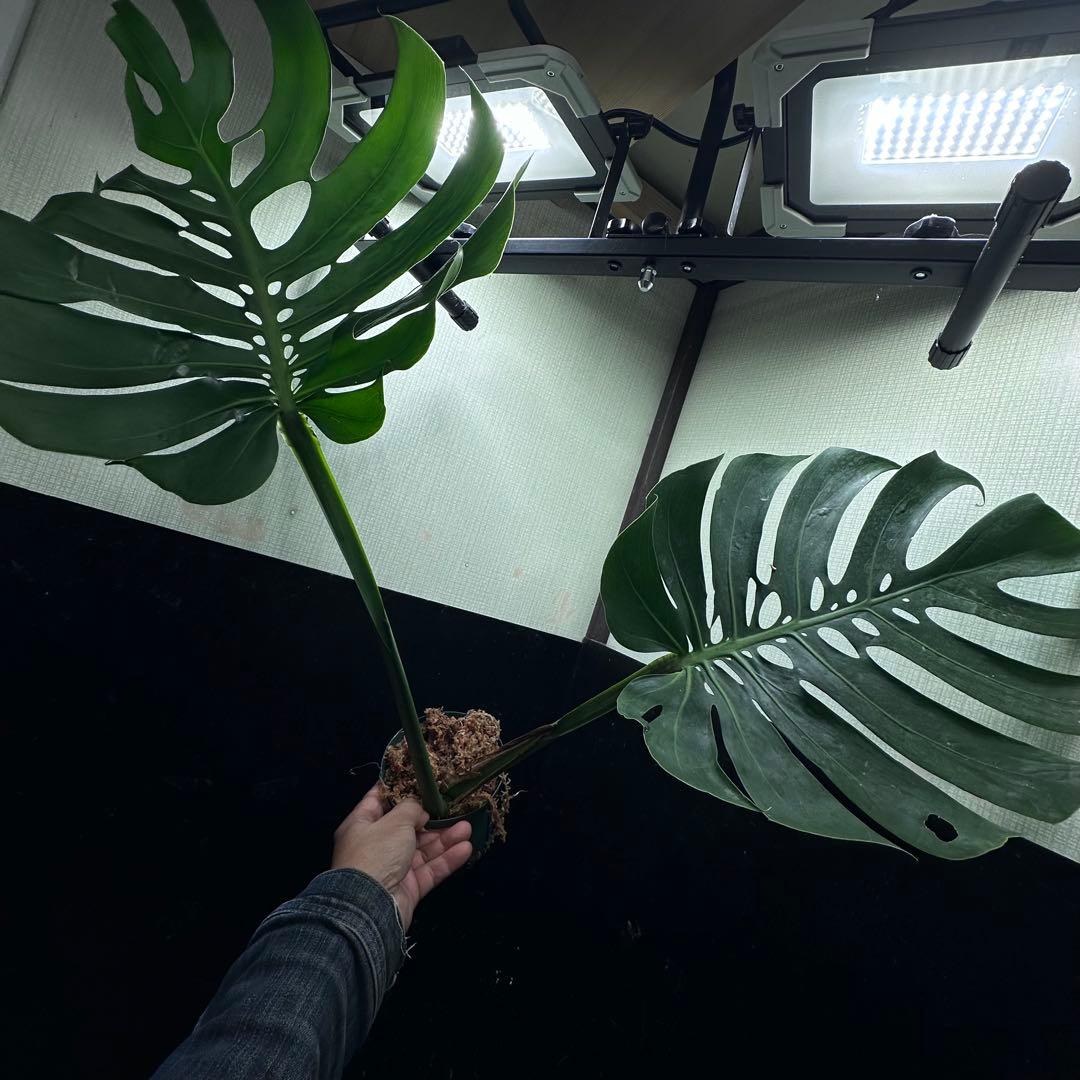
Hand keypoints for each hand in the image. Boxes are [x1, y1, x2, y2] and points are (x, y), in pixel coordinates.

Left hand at [331, 786, 472, 928]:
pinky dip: (446, 859)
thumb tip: (420, 811)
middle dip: (431, 818)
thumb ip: (411, 808)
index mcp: (362, 825)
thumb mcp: (394, 822)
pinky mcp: (408, 888)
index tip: (418, 778)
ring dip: (444, 838)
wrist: (370, 908)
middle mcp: (376, 845)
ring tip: (467, 827)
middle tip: (453, 806)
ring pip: (422, 849)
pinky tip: (465, 848)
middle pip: (406, 826)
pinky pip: (430, 870)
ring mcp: (393, 868)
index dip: (397, 788)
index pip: (378, 801)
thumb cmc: (376, 853)